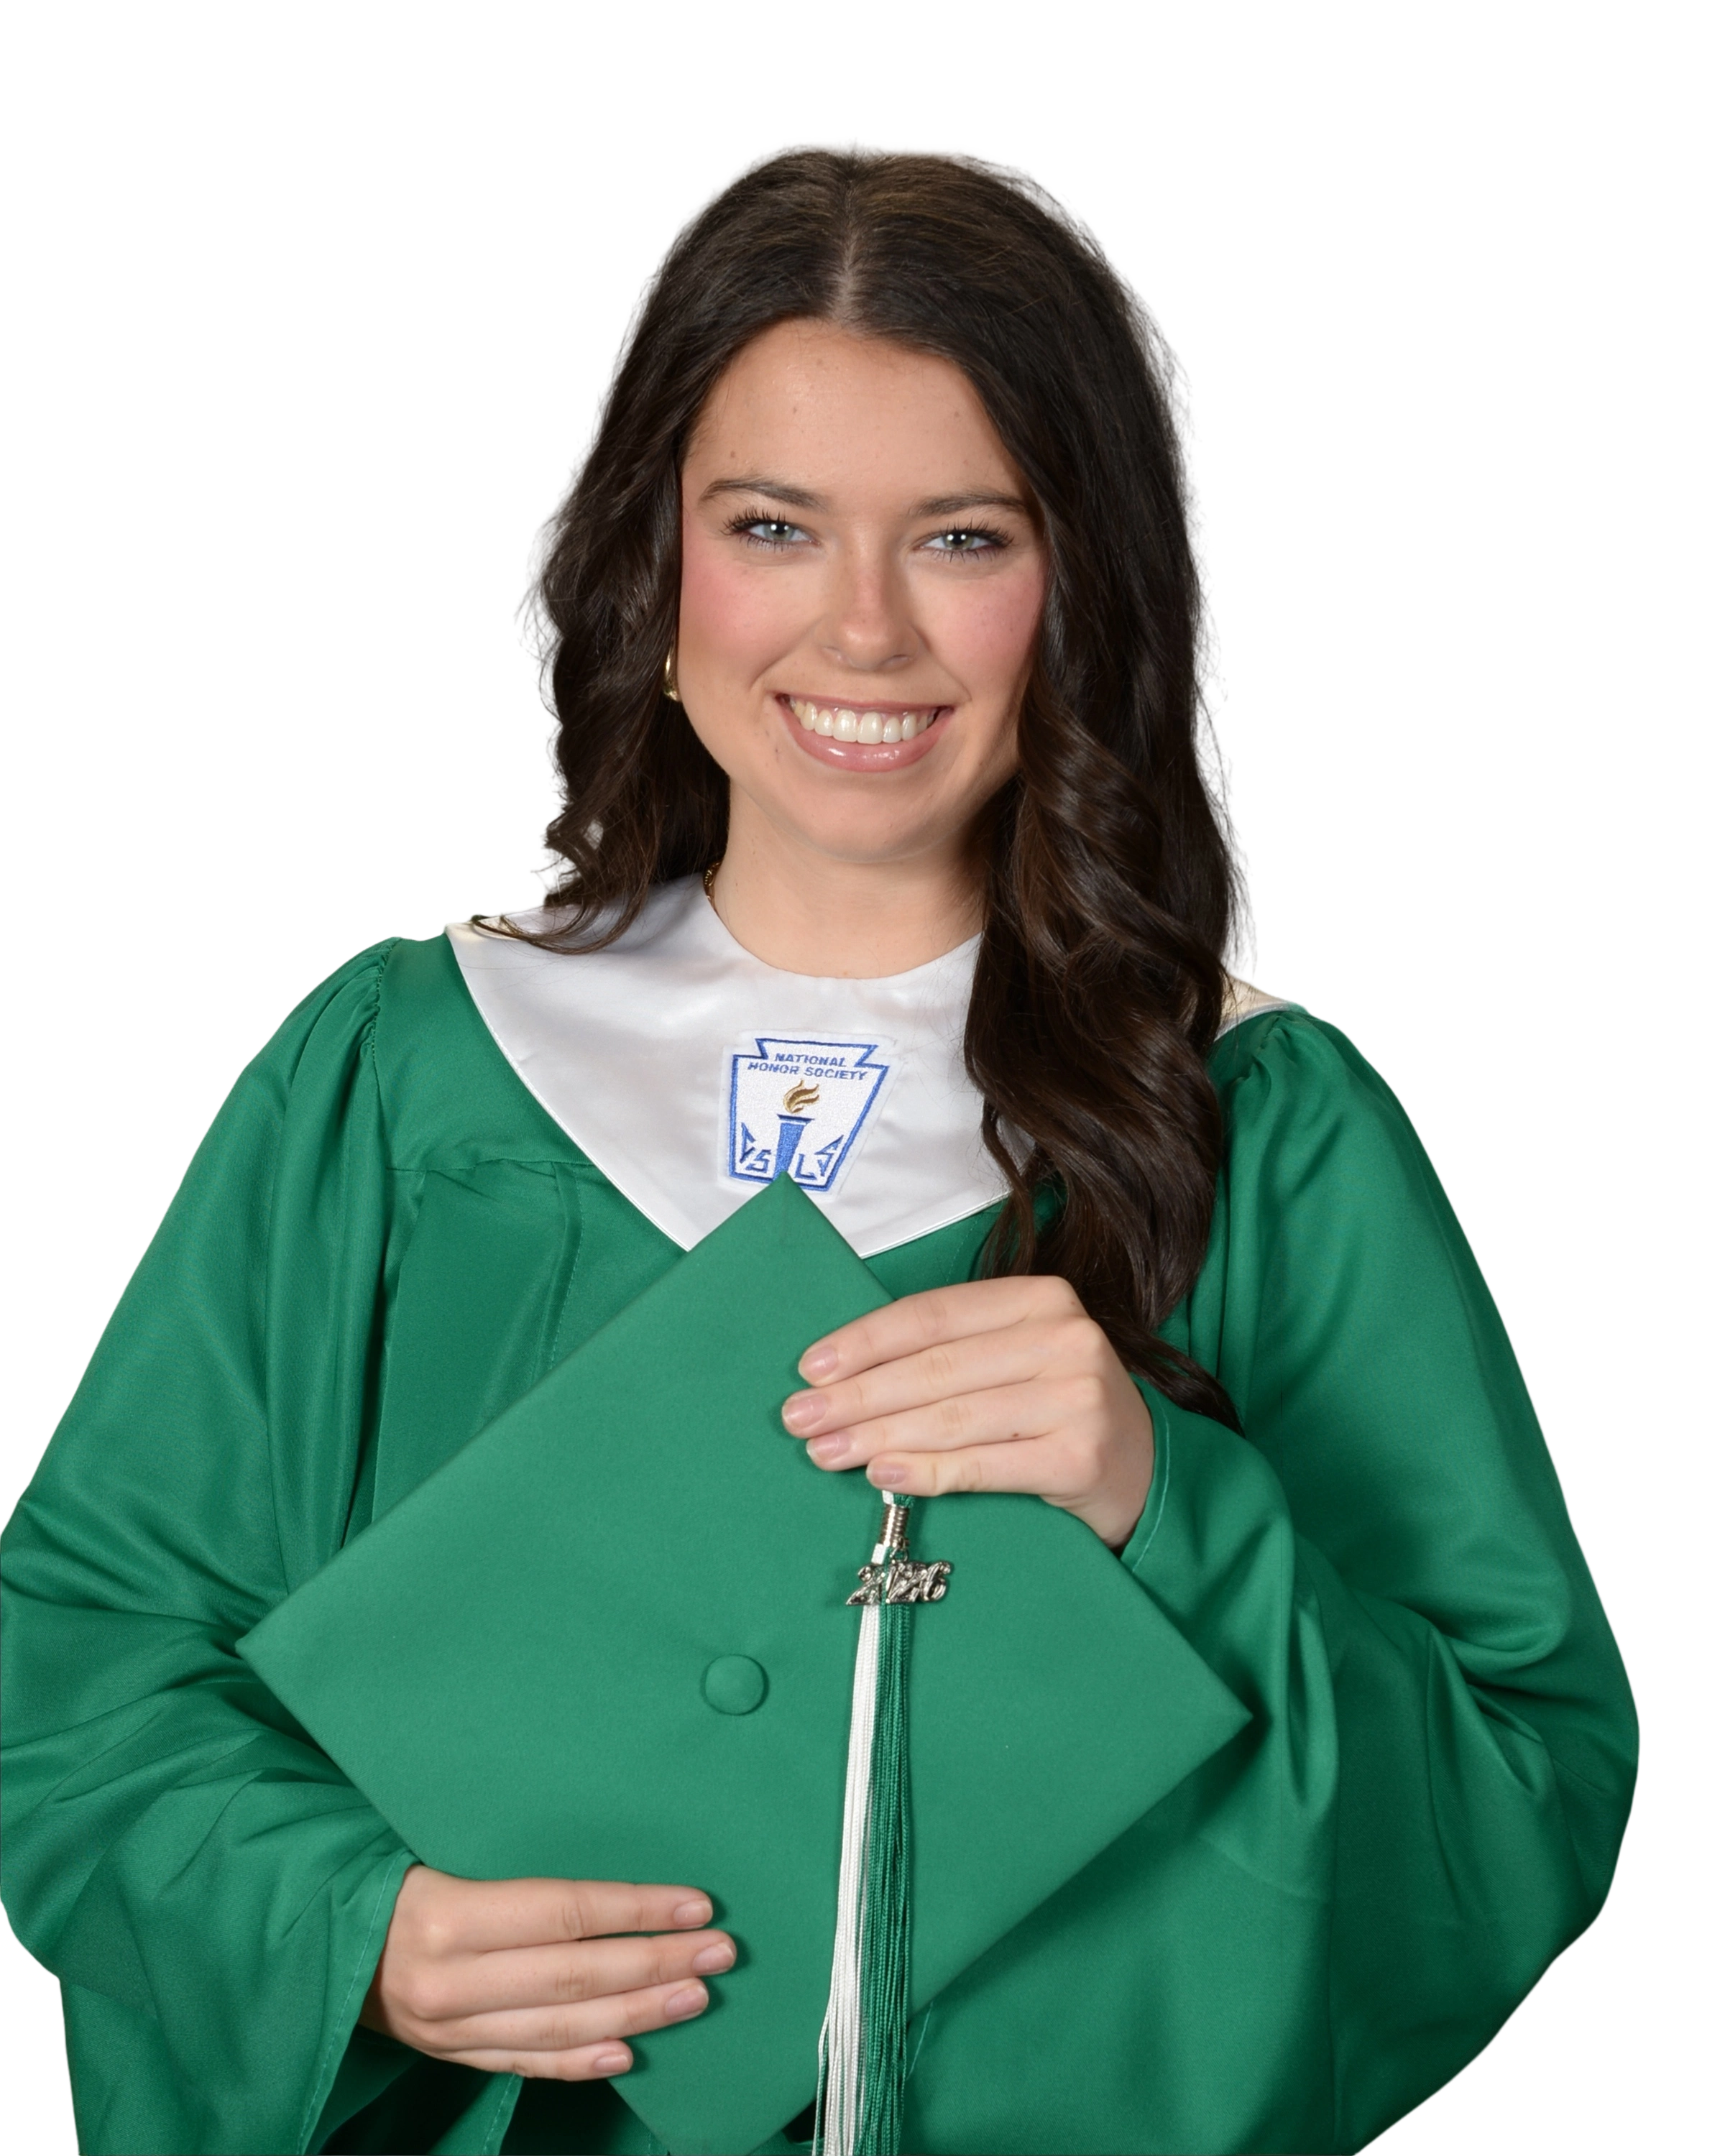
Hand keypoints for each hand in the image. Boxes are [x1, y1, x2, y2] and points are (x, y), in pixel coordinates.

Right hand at [361, 1867, 734, 2080]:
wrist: (305, 1939)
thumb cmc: (376, 1874)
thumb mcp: (426, 1845)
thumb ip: (503, 1856)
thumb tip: (601, 1853)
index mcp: (445, 1916)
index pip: (566, 1913)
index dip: (637, 1909)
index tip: (695, 1903)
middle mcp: (447, 1981)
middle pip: (575, 1974)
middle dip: (656, 1962)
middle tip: (719, 1950)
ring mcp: (446, 2028)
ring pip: (561, 2025)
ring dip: (638, 2012)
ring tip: (695, 1995)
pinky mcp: (446, 2054)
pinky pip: (525, 2061)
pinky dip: (581, 2059)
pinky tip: (628, 2051)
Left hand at [782, 1277, 1154, 1550]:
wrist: (1144, 1470)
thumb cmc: (1057, 1409)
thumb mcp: (1016, 1358)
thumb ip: (951, 1352)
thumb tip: (843, 1375)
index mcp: (1042, 1298)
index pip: (933, 1314)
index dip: (864, 1341)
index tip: (810, 1368)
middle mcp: (1066, 1338)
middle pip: (936, 1367)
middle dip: (857, 1395)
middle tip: (800, 1418)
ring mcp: (1078, 1397)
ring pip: (952, 1416)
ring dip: (877, 1437)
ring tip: (825, 1452)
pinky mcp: (1080, 1456)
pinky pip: (983, 1465)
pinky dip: (925, 1471)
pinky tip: (882, 1475)